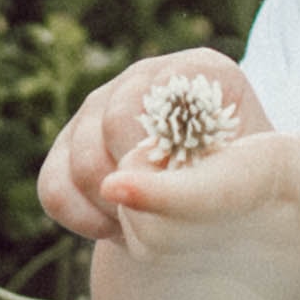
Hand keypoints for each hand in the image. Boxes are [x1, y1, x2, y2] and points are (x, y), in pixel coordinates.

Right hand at [37, 49, 271, 254]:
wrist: (213, 198)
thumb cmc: (240, 181)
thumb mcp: (246, 170)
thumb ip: (215, 169)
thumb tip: (159, 188)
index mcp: (198, 70)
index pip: (166, 94)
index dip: (167, 146)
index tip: (183, 185)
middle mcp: (143, 77)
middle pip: (116, 123)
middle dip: (140, 181)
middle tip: (166, 215)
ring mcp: (99, 106)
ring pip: (84, 161)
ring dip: (114, 206)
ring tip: (146, 226)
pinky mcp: (67, 144)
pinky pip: (54, 187)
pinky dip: (82, 218)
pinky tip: (112, 228)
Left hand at [92, 50, 299, 299]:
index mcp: (282, 194)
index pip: (209, 196)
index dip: (159, 188)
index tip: (115, 178)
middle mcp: (247, 235)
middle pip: (157, 232)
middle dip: (133, 187)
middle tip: (155, 134)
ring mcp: (234, 262)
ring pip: (154, 247)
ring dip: (138, 204)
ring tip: (168, 152)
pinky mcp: (227, 272)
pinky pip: (166, 254)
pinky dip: (148, 220)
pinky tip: (172, 179)